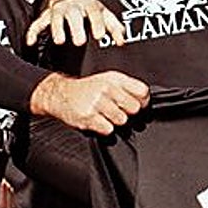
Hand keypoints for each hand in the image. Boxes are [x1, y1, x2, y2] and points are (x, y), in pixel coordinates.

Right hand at [26, 0, 123, 46]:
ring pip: (55, 17)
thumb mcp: (103, 14)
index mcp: (88, 4)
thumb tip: (121, 40)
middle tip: (80, 42)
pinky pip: (37, 24)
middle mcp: (72, 6)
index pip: (94, 12)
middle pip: (73, 13)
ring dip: (57, 29)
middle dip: (76, 26)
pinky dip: (33, 32)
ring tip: (60, 41)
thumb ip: (114, 27)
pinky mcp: (45, 17)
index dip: (97, 23)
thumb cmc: (87, 9)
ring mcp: (57, 11)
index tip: (99, 35)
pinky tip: (31, 42)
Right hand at [30, 71, 148, 134]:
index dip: (143, 101)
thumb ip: (127, 87)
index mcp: (114, 78)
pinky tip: (98, 120)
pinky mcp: (89, 117)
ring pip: (122, 121)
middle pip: (134, 108)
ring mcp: (97, 102)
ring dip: (115, 122)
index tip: (139, 105)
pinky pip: (108, 130)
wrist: (61, 94)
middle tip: (118, 110)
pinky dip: (104, 129)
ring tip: (105, 115)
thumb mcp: (108, 80)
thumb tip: (145, 99)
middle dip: (128, 113)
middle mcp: (107, 88)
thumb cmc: (87, 89)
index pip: (142, 91)